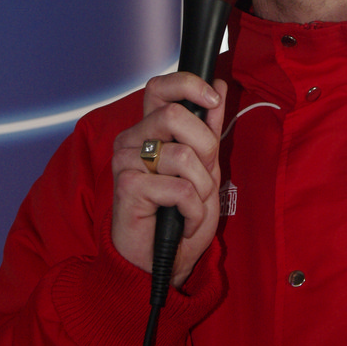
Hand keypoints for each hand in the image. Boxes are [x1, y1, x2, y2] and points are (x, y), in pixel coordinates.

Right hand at [110, 73, 226, 288]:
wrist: (159, 260)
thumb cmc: (178, 214)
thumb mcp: (205, 167)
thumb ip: (209, 128)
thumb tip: (220, 86)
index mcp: (148, 130)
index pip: (161, 87)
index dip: (189, 85)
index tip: (213, 100)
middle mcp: (132, 140)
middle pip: (175, 116)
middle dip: (206, 148)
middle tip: (204, 176)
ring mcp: (126, 162)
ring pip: (183, 155)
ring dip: (202, 187)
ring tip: (191, 206)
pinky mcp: (128, 186)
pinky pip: (181, 189)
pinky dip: (194, 211)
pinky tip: (183, 221)